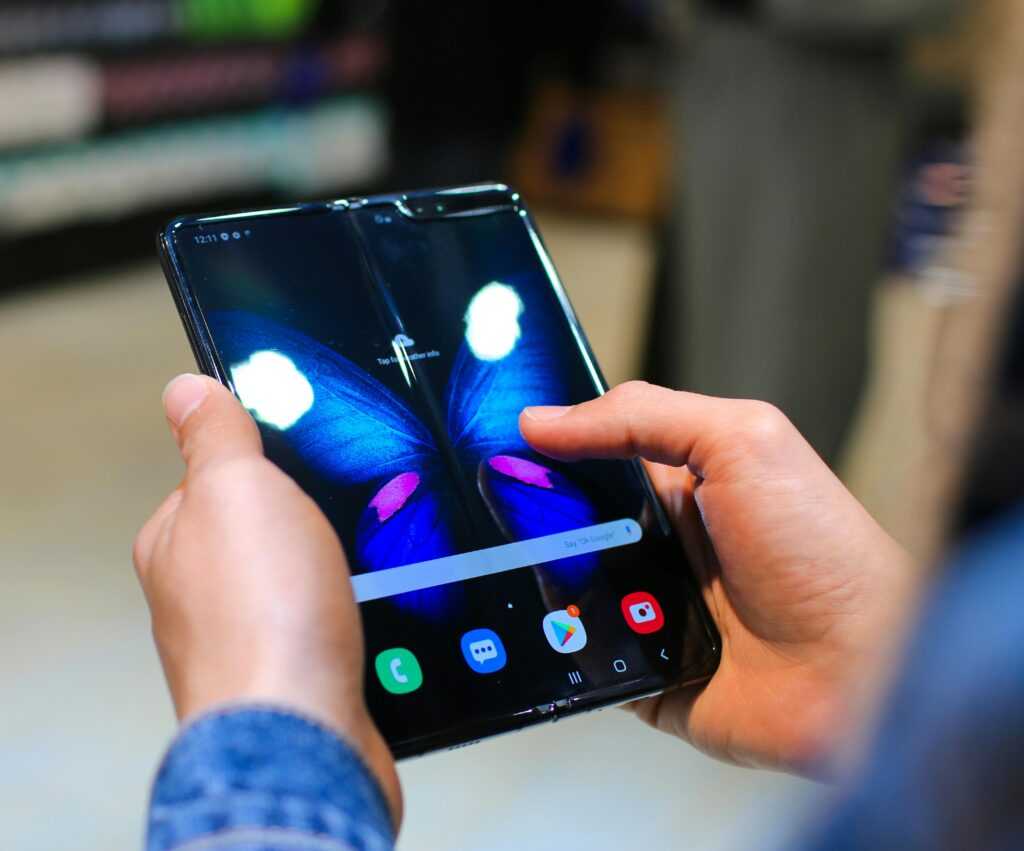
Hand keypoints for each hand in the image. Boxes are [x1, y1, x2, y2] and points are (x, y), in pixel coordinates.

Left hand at [134, 374, 400, 822]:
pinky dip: (354, 614)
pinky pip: (330, 624)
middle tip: (343, 515)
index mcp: (178, 541)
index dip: (267, 461)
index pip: (217, 475)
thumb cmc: (261, 618)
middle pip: (268, 528)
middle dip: (313, 519)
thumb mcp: (239, 487)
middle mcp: (203, 594)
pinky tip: (369, 614)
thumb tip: (187, 390)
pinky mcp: (295, 674)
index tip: (304, 458)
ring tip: (362, 565)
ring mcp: (249, 637)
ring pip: (305, 578)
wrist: (304, 732)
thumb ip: (215, 435)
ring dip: (339, 569)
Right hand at [521, 382, 916, 774]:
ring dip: (537, 579)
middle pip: (567, 521)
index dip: (547, 445)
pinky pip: (577, 655)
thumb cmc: (821, 551)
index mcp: (682, 484)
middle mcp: (660, 544)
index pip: (593, 453)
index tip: (493, 439)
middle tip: (487, 507)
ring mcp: (648, 610)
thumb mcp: (742, 441)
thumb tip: (542, 419)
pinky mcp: (640, 671)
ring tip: (496, 567)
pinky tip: (531, 632)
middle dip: (529, 515)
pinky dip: (556, 645)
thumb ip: (643, 416)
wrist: (861, 675)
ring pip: (561, 587)